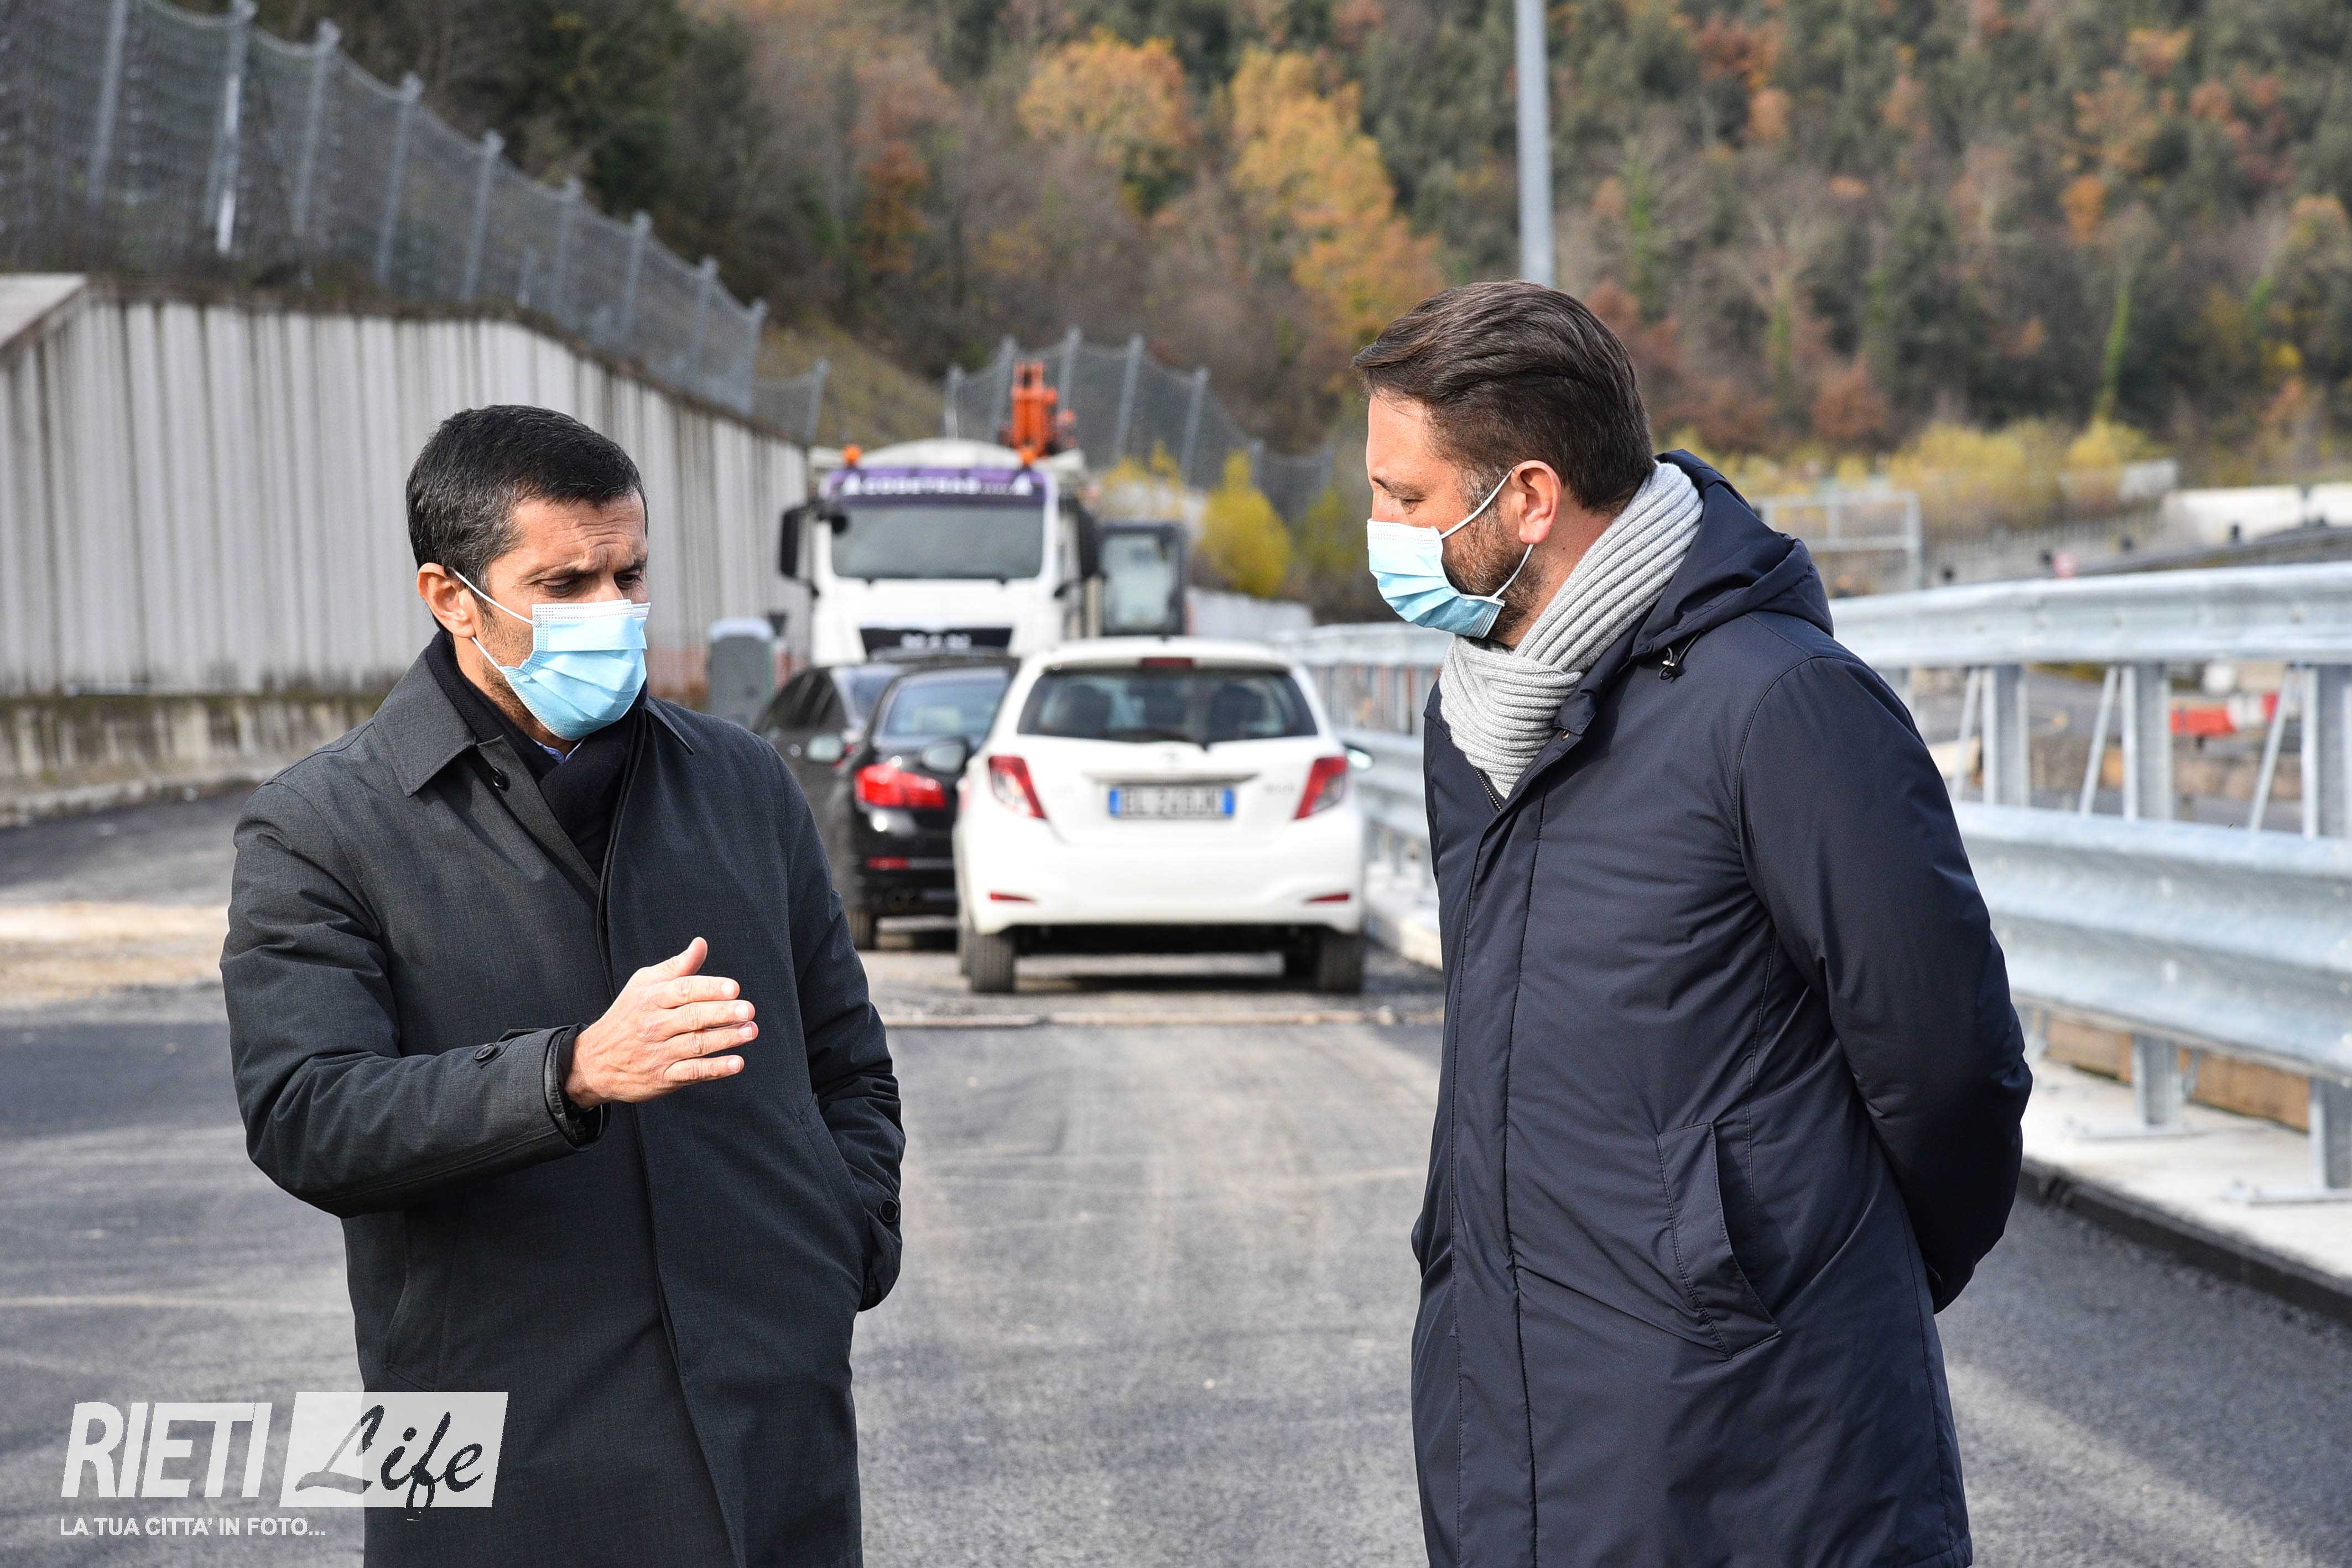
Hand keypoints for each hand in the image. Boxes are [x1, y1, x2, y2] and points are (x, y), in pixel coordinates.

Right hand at [567, 939, 753, 1107]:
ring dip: (726, 1038)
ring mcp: (659, 1052)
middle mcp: (654, 1025)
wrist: (594, 1061)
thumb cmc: (626, 1016)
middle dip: (722, 1013)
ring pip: (696, 1044)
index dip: (709, 988)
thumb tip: (701, 944)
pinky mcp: (663, 1077)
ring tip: (750, 1031)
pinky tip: (736, 1063)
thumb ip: (677, 966)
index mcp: (651, 999)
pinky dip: (715, 1069)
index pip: (683, 990)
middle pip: (692, 1017)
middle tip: (748, 1009)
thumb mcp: (643, 985)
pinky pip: (692, 1072)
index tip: (733, 988)